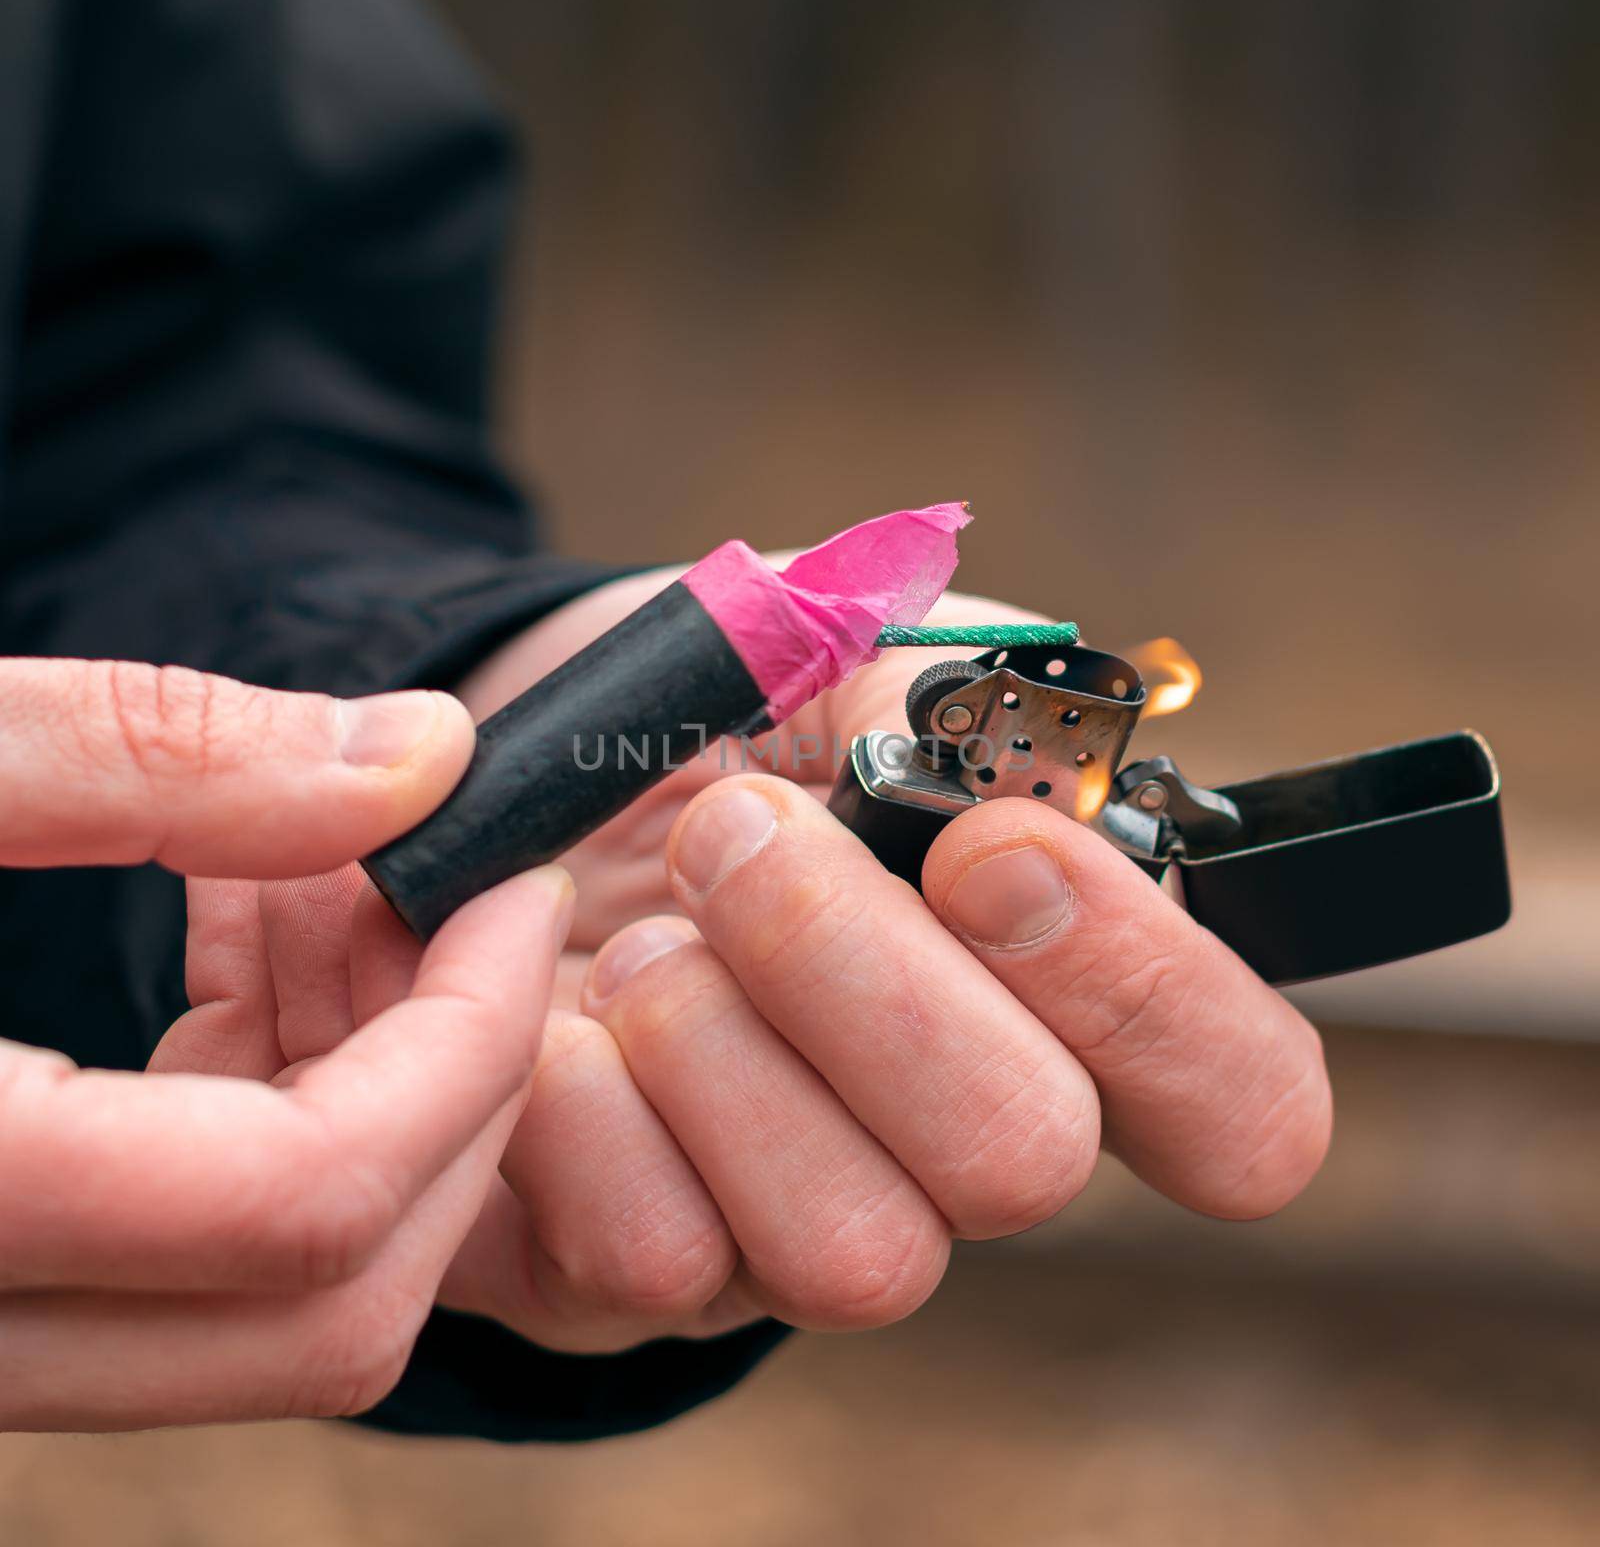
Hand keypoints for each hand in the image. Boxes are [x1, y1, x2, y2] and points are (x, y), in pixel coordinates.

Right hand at [0, 658, 570, 1429]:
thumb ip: (159, 753)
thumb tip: (424, 757)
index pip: (314, 1204)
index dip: (470, 1036)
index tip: (508, 875)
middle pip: (339, 1298)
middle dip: (454, 1084)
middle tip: (451, 890)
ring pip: (289, 1301)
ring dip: (385, 1096)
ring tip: (341, 896)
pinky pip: (209, 1259)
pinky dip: (292, 1110)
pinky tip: (256, 954)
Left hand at [442, 572, 1332, 1350]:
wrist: (534, 792)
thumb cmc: (723, 729)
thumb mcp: (841, 660)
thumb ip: (949, 699)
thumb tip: (1007, 776)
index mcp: (1065, 1007)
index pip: (1242, 1105)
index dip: (1146, 994)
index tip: (987, 848)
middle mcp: (962, 1149)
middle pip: (1026, 1163)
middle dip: (865, 976)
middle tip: (740, 834)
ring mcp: (813, 1235)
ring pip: (855, 1250)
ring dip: (722, 1041)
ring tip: (646, 934)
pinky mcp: (648, 1284)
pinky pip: (655, 1256)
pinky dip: (588, 1106)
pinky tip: (561, 1015)